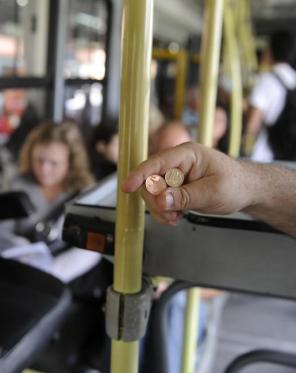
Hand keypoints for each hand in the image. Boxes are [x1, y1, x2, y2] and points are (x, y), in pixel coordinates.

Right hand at [122, 142, 251, 225]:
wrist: (245, 190)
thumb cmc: (235, 184)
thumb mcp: (212, 192)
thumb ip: (184, 197)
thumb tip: (160, 200)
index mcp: (186, 154)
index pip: (156, 163)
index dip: (140, 175)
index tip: (127, 187)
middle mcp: (176, 163)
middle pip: (150, 181)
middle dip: (156, 201)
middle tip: (171, 215)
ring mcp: (174, 175)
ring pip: (152, 193)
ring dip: (160, 209)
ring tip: (177, 217)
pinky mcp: (174, 187)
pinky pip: (160, 200)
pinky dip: (165, 211)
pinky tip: (177, 215)